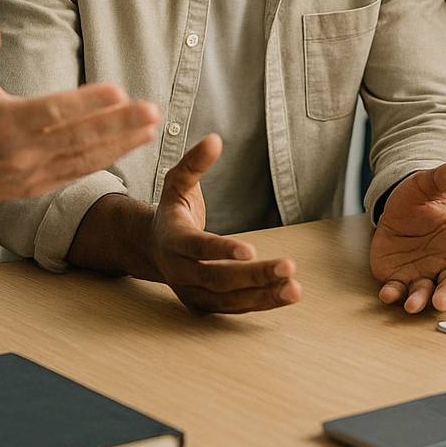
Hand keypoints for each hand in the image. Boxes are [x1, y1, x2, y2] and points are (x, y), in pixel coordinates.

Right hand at [0, 4, 163, 222]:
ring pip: (84, 158)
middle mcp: (21, 151)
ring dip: (121, 144)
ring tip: (152, 128)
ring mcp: (32, 173)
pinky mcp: (37, 187)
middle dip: (118, 124)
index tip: (118, 90)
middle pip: (78, 137)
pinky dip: (105, 160)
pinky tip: (130, 146)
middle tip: (152, 110)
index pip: (53, 111)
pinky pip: (77, 173)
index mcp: (5, 121)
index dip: (86, 103)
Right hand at [146, 134, 301, 312]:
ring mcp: (191, 291)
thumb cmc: (172, 210)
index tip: (250, 250)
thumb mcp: (177, 182)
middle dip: (254, 275)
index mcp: (173, 239)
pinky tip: (288, 294)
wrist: (151, 247)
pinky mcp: (205, 304)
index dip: (222, 250)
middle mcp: (180, 270)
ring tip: (294, 288)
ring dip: (263, 295)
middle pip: (217, 279)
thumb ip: (194, 162)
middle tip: (288, 267)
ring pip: (228, 299)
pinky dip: (262, 303)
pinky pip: (235, 307)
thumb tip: (215, 139)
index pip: (197, 247)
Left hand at [372, 162, 445, 312]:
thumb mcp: (425, 185)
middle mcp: (443, 261)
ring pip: (426, 292)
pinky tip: (387, 294)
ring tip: (411, 305)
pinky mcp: (399, 279)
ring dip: (420, 300)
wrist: (396, 212)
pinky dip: (393, 295)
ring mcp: (422, 273)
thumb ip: (440, 178)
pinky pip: (398, 290)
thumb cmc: (418, 200)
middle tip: (441, 303)